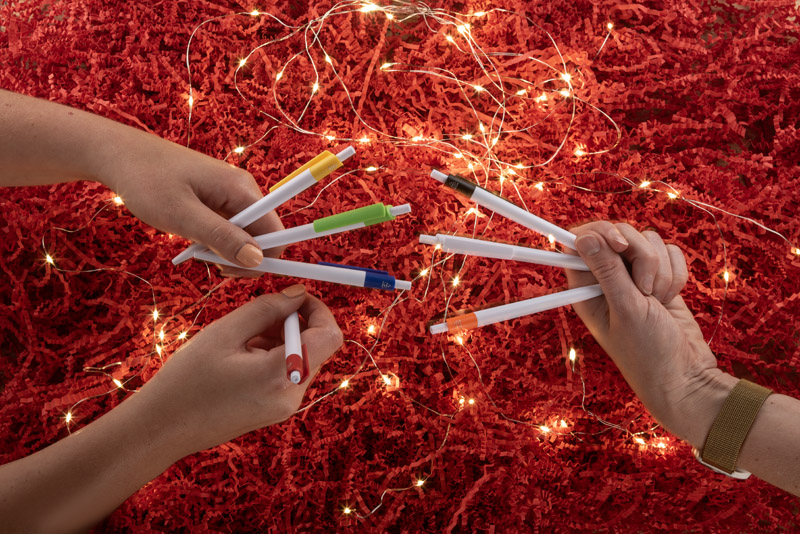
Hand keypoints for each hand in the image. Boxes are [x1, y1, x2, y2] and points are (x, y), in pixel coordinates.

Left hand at [93, 127, 282, 272]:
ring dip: (226, 251)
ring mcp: (229, 195)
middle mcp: (242, 191)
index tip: (231, 270)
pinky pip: (229, 228)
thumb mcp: (183, 215)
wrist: (118, 154)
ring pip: (244, 235)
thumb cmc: (147, 180)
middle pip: (263, 236)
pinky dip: (215, 241)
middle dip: (242, 258)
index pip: (275, 232)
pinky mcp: (216, 200)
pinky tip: (194, 242)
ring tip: (196, 253)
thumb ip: (222, 238)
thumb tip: (258, 260)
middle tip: (210, 265)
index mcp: (242, 190)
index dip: (263, 258)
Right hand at [136, 284, 342, 454]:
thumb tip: (297, 294)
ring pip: (301, 358)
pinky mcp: (275, 411)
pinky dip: (272, 357)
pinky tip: (240, 357)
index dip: (319, 310)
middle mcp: (292, 395)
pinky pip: (288, 374)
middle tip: (258, 316)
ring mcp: (285, 407)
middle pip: (316, 347)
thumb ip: (267, 308)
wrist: (162, 428)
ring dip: (280, 339)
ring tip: (241, 340)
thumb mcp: (226, 332)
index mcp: (282, 374)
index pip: (330, 336)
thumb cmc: (187, 380)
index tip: (295, 297)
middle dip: (293, 323)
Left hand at [565, 222, 728, 444]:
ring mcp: (634, 276)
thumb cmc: (647, 350)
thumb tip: (582, 236)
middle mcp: (607, 277)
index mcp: (586, 286)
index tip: (620, 246)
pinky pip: (670, 253)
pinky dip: (675, 274)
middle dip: (641, 256)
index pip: (582, 239)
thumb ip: (607, 269)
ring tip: (656, 301)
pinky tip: (669, 299)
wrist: (685, 373)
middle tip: (643, 289)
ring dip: (660, 270)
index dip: (602, 233)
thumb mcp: (626, 308)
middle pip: (620, 234)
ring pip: (649, 241)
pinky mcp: (660, 277)